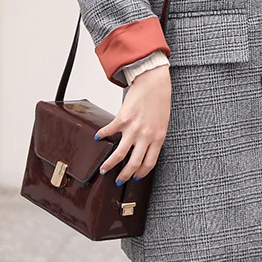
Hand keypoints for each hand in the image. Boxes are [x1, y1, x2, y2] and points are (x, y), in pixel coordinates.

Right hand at [95, 64, 171, 182]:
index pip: (149, 163)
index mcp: (158, 137)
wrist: (154, 81)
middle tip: (119, 180)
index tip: (136, 177)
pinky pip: (109, 131)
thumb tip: (146, 148)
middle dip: (124, 175)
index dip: (141, 173)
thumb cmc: (160, 99)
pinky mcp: (123, 119)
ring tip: (104, 169)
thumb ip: (155, 136)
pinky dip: (102, 135)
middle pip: (134, 163)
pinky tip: (99, 137)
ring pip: (119, 154)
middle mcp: (146, 136)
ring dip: (110, 164)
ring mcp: (133, 128)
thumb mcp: (162, 122)